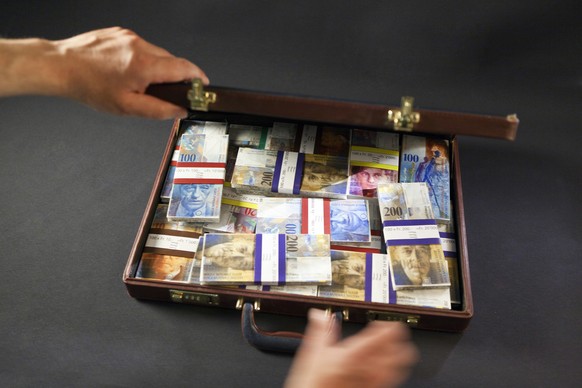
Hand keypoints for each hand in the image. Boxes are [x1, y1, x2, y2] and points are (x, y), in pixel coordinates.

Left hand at [0, 27, 207, 118]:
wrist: (61, 66)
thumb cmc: (90, 86)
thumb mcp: (127, 107)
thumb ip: (159, 110)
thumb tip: (180, 111)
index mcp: (144, 65)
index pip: (184, 68)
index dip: (198, 77)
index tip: (203, 84)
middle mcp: (140, 46)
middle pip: (172, 60)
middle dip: (174, 76)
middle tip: (165, 91)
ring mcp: (130, 36)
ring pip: (156, 53)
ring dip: (155, 67)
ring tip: (137, 81)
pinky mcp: (121, 32)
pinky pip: (141, 46)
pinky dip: (140, 59)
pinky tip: (125, 70)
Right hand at [284, 309, 418, 387]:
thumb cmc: (313, 383)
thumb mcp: (312, 353)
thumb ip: (320, 331)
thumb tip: (319, 314)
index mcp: (352, 355)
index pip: (381, 337)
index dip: (391, 327)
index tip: (391, 323)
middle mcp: (366, 369)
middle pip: (397, 353)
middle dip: (399, 341)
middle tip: (394, 334)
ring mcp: (371, 382)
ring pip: (398, 367)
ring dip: (400, 356)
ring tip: (396, 349)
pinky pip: (391, 380)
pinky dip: (395, 371)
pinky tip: (389, 368)